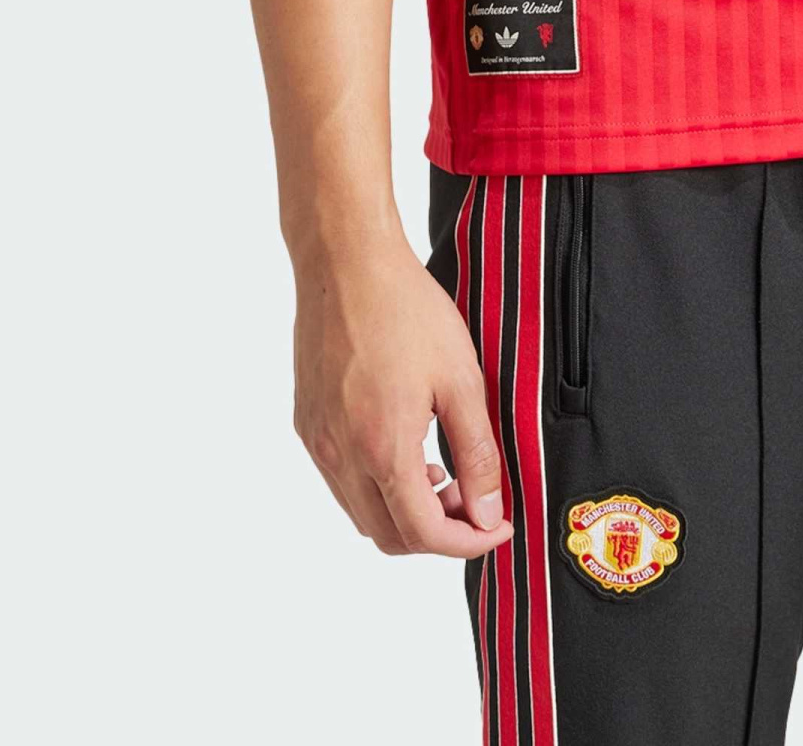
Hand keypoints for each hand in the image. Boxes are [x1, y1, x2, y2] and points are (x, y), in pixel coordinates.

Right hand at [291, 230, 513, 558]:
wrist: (345, 261)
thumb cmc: (404, 309)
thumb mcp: (461, 379)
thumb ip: (478, 454)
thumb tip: (489, 512)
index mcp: (381, 448)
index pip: (423, 534)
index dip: (467, 541)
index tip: (497, 526)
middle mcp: (340, 456)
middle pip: (388, 536)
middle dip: (436, 531)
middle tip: (472, 498)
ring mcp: (317, 441)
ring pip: (361, 514)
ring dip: (403, 510)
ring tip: (441, 468)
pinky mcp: (306, 423)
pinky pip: (340, 481)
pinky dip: (374, 486)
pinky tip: (404, 444)